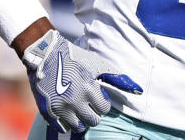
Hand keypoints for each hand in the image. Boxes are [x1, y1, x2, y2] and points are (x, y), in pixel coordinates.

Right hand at [22, 29, 142, 132]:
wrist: (46, 55)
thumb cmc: (75, 58)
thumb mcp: (98, 65)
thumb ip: (117, 78)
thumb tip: (138, 90)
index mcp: (89, 89)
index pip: (104, 109)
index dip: (102, 103)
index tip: (97, 97)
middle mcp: (74, 101)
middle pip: (92, 121)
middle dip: (94, 114)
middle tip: (89, 106)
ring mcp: (60, 107)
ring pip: (78, 127)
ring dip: (82, 121)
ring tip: (79, 110)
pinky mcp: (48, 111)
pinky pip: (61, 128)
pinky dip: (67, 123)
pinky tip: (68, 112)